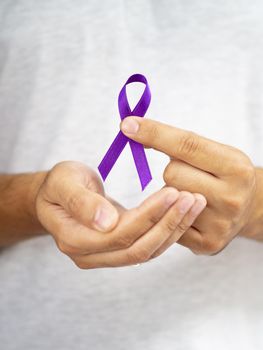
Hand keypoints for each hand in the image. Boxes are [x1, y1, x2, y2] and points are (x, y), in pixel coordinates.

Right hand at [35, 161, 205, 267]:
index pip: (120, 234)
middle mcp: (91, 255)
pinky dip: (169, 229)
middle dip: (168, 223)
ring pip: (148, 250)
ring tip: (196, 203)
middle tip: (192, 198)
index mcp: (74, 239)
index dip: (148, 215)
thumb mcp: (62, 183)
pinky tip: (184, 212)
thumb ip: (80, 202)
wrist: (57, 195)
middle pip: (138, 248)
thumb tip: (106, 222)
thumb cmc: (59, 184)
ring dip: (175, 228)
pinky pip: (149, 244)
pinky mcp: (120, 248)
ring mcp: (106, 255)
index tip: (173, 192)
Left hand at [120, 116, 256, 254]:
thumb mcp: (214, 151)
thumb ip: (179, 143)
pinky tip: (186, 211)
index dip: (154, 133)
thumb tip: (134, 129)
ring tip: (190, 192)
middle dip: (173, 169)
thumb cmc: (224, 174)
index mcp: (236, 167)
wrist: (248, 207)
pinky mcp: (207, 243)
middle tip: (190, 174)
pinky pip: (167, 221)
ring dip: (170, 192)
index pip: (187, 145)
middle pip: (172, 173)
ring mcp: (220, 224)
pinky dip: (170, 213)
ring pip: (166, 198)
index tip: (128, 124)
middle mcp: (232, 197)